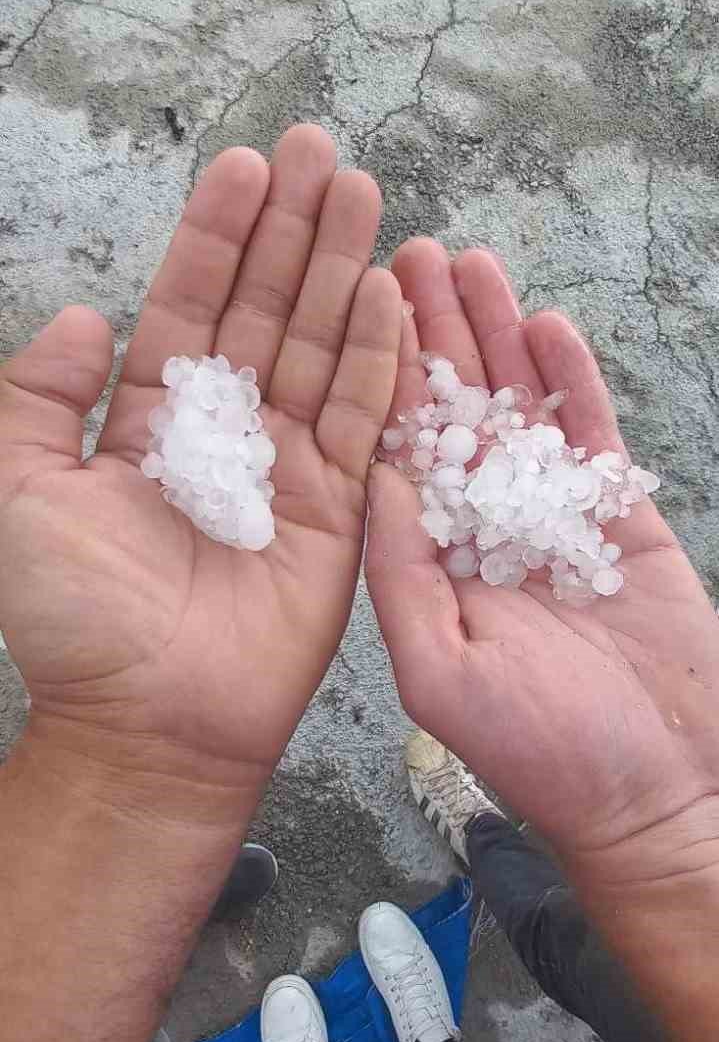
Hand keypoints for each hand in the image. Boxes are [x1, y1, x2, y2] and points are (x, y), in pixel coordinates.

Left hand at [0, 125, 400, 825]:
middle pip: (265, 309)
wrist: (144, 722)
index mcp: (150, 421)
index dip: (217, 236)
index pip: (190, 305)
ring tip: (361, 190)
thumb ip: (37, 397)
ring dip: (341, 269)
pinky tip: (387, 289)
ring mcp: (288, 469)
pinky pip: (363, 422)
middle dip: (292, 229)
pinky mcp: (339, 514)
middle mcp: (226, 433)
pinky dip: (376, 357)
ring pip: (320, 347)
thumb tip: (84, 319)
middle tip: (319, 148)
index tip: (243, 166)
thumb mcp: (18, 489)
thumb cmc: (72, 619)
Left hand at [366, 240, 718, 891]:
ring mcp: (550, 517)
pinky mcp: (618, 518)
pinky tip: (547, 321)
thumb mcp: (439, 676)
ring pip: (517, 407)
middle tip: (406, 247)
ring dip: (493, 336)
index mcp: (425, 560)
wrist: (655, 794)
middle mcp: (479, 527)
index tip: (346, 303)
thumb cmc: (542, 758)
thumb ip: (402, 575)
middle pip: (450, 409)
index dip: (370, 374)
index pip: (389, 449)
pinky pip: (591, 434)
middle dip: (428, 331)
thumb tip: (373, 476)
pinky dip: (572, 380)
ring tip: (470, 261)